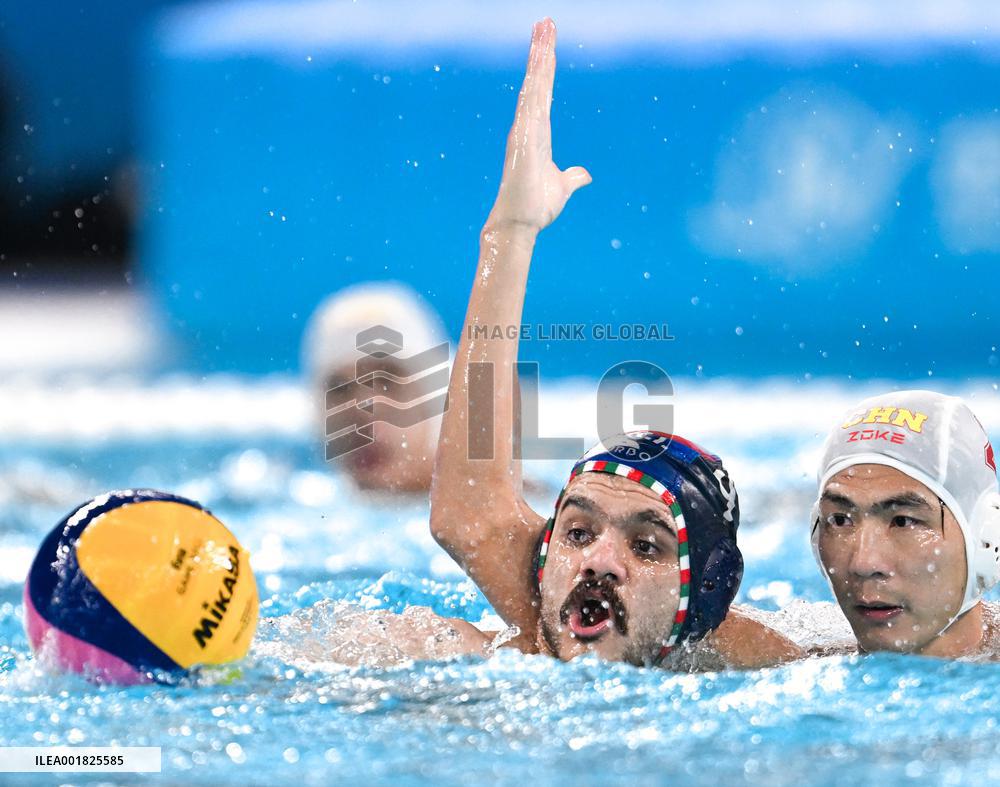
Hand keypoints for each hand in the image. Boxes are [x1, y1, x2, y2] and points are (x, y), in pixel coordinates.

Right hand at [486, 18, 591, 232]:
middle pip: (537, 81)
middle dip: (541, 51)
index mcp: (538, 133)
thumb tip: (585, 174)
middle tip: (545, 21)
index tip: (547, 43)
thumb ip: (572, 177)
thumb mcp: (562, 187)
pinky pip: (531, 99)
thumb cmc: (536, 208)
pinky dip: (536, 78)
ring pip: (533, 85)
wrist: (521, 224)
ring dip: (539, 56)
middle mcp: (528, 125)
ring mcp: (524, 128)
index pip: (544, 93)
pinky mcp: (523, 135)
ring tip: (543, 28)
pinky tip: (540, 58)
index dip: (546, 68)